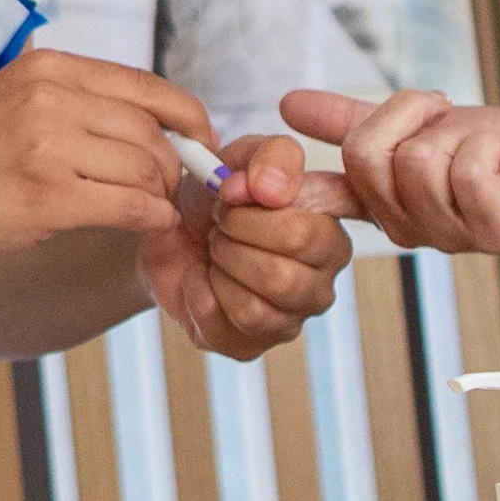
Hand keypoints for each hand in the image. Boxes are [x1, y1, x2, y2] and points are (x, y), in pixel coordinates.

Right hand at [0, 49, 209, 272]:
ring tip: (147, 210)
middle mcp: (53, 96)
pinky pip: (132, 206)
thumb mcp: (12, 104)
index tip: (198, 145)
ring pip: (149, 168)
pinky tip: (143, 225)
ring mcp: (50, 144)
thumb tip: (143, 125)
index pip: (150, 86)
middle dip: (175, 167)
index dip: (188, 120)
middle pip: (155, 130)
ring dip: (160, 196)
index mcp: (50, 69)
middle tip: (169, 191)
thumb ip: (73, 104)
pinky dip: (150, 219)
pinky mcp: (47, 195)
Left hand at [145, 135, 346, 360]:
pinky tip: (202, 278)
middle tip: (219, 224)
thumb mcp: (241, 156)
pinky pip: (226, 321)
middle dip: (236, 235)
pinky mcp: (255, 344)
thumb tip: (270, 190)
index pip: (317, 227)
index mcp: (332, 229)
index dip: (266, 211)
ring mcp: (293, 315)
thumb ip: (269, 157)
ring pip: (261, 299)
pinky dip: (200, 292)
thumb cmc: (216, 198)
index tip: (239, 193)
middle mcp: (324, 276)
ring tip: (215, 251)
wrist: (167, 236)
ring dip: (222, 264)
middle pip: (287, 262)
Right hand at [290, 82, 499, 283]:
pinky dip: (482, 146)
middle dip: (404, 113)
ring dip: (453, 131)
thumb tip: (287, 105)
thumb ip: (348, 117)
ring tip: (472, 139)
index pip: (315, 195)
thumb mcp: (410, 123)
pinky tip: (494, 154)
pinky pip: (467, 174)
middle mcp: (405, 228)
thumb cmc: (487, 149)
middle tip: (436, 110)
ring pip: (417, 162)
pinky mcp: (493, 231)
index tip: (239, 170)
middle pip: (366, 156)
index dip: (276, 184)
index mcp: (378, 206)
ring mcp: (448, 235)